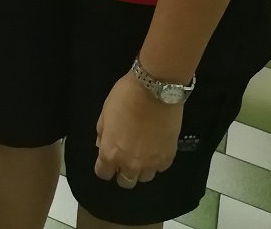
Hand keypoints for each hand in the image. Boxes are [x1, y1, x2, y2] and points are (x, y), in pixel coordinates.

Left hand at [94, 72, 181, 187]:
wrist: (155, 89)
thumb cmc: (125, 96)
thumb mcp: (105, 111)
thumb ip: (102, 133)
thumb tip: (101, 145)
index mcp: (111, 152)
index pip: (103, 174)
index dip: (104, 167)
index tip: (107, 159)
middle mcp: (130, 164)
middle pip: (125, 182)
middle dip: (122, 171)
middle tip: (125, 156)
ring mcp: (151, 163)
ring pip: (144, 177)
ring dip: (141, 168)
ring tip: (142, 152)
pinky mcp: (168, 158)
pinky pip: (160, 168)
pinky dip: (156, 161)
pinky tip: (155, 147)